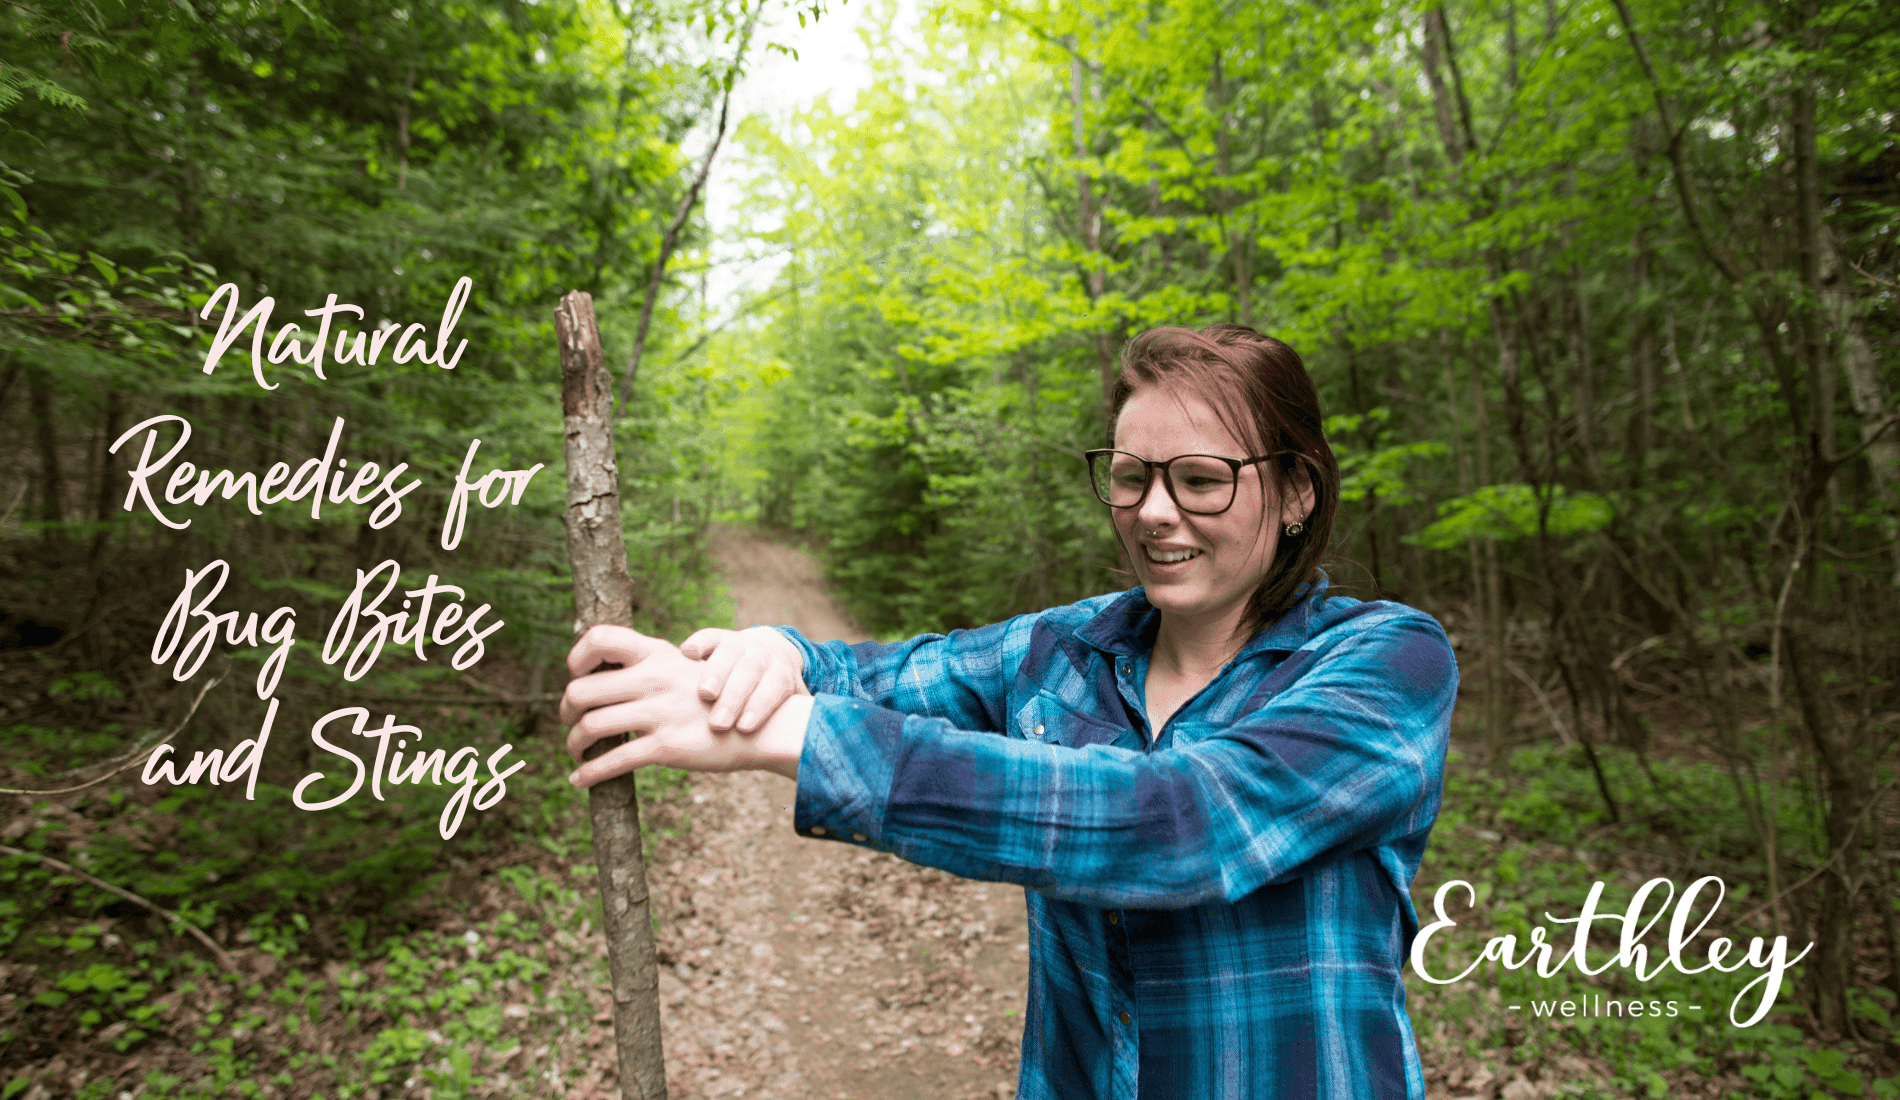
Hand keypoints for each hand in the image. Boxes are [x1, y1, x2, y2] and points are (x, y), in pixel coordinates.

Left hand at [561, 625, 807, 786]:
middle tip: (569, 722)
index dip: (576, 656)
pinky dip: (588, 774)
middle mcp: (652, 679)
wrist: (759, 727)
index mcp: (656, 655)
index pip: (601, 638)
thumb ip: (651, 669)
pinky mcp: (664, 747)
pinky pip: (612, 761)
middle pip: (580, 690)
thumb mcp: (685, 671)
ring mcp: (658, 713)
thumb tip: (610, 678)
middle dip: (565, 710)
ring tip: (575, 752)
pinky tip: (579, 780)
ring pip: (590, 726)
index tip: (574, 676)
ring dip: (573, 743)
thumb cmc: (717, 702)